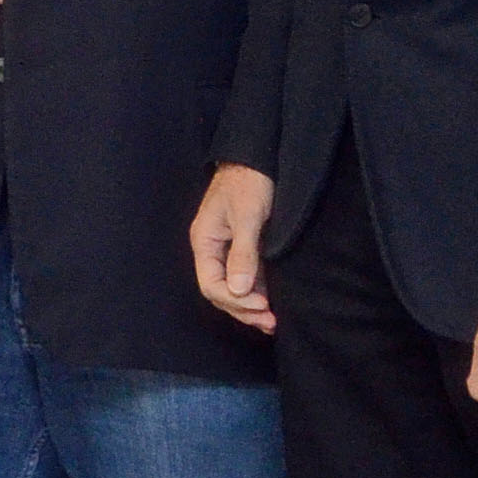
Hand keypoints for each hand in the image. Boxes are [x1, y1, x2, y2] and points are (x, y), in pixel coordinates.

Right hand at [190, 165, 276, 334]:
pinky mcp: (244, 246)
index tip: (262, 306)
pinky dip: (257, 292)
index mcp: (205, 241)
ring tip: (272, 322)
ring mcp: (227, 249)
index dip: (235, 300)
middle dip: (243, 309)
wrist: (258, 156)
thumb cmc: (250, 181)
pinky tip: (271, 303)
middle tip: (270, 322)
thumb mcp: (247, 216)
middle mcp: (213, 249)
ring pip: (233, 287)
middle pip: (220, 291)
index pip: (211, 284)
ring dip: (251, 305)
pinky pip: (246, 277)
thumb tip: (239, 290)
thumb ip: (243, 253)